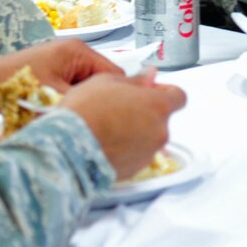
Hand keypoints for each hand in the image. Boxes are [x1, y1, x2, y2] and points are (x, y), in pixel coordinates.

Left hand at [0, 39, 119, 111]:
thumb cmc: (14, 86)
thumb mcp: (53, 96)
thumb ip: (83, 101)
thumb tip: (107, 111)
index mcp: (77, 51)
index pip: (113, 73)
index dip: (114, 95)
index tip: (112, 116)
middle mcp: (73, 52)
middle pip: (100, 81)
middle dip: (94, 100)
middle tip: (88, 119)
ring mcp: (63, 62)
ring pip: (85, 88)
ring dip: (80, 102)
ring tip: (72, 117)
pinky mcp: (54, 73)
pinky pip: (72, 89)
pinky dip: (68, 102)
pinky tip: (62, 114)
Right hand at [55, 70, 187, 180]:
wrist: (67, 146)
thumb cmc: (85, 111)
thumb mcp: (107, 81)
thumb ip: (136, 79)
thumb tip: (149, 76)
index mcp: (157, 105)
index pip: (178, 96)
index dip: (165, 91)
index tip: (151, 90)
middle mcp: (159, 131)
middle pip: (161, 118)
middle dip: (146, 113)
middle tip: (121, 108)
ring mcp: (148, 153)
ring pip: (149, 138)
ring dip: (136, 132)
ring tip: (109, 127)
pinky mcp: (135, 170)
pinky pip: (136, 155)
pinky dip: (127, 149)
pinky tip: (107, 142)